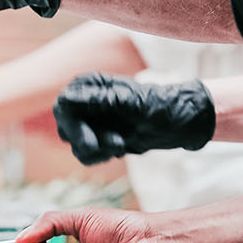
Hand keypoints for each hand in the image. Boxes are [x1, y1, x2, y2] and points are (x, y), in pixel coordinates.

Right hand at [54, 73, 215, 164]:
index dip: (73, 127)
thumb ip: (100, 101)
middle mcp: (85, 101)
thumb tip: (68, 99)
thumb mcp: (131, 103)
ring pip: (76, 146)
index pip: (64, 106)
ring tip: (122, 145)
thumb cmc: (159, 106)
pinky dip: (101, 157)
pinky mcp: (98, 138)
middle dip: (88, 142)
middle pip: (66, 129)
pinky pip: (87, 155)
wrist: (179, 124)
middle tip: (116, 145)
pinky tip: (120, 149)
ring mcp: (90, 121)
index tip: (91, 143)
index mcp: (90, 85)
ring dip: (99, 151)